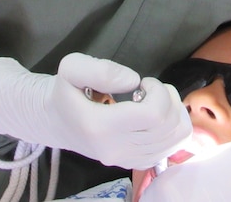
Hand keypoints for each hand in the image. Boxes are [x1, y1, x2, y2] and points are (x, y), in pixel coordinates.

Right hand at [0, 53, 191, 169]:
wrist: (56, 120)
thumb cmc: (66, 90)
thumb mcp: (71, 67)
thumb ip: (101, 69)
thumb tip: (132, 81)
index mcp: (100, 126)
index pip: (152, 114)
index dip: (158, 91)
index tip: (143, 81)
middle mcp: (115, 149)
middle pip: (167, 126)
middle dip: (167, 98)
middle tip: (150, 88)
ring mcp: (126, 160)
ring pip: (174, 138)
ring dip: (174, 111)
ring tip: (156, 100)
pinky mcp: (135, 163)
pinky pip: (172, 148)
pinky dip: (174, 127)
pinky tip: (158, 116)